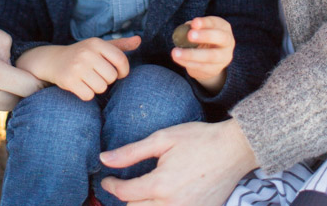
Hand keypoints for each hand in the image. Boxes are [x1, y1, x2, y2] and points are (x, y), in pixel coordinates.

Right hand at [17, 35, 140, 100]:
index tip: (119, 73)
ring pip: (101, 88)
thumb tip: (139, 40)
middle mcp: (87, 53)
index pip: (121, 59)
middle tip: (97, 75)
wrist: (53, 60)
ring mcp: (77, 67)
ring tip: (88, 79)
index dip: (124, 71)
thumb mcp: (99, 46)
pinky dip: (86, 94)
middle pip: (111, 77)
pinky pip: (88, 96)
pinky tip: (80, 86)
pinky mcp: (69, 80)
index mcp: (96, 43)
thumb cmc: (83, 54)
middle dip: (107, 80)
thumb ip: (120, 45)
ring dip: (97, 88)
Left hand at [100, 118, 256, 204]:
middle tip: (123, 185)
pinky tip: (161, 197)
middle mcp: (173, 205)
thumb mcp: (162, 139)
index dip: (111, 185)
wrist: (233, 149)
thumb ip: (131, 152)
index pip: (125, 193)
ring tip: (140, 192)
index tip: (106, 179)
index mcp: (161, 185)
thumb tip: (104, 159)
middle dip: (126, 198)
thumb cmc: (198, 139)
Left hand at [171, 16, 234, 91]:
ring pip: (210, 56)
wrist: (210, 61)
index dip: (205, 23)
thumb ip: (193, 28)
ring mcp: (224, 57)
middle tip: (190, 35)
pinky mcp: (215, 70)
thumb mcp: (199, 30)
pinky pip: (201, 66)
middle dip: (205, 36)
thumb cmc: (202, 38)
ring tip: (175, 52)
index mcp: (224, 28)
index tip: (194, 23)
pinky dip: (188, 62)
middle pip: (221, 38)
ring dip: (191, 54)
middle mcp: (228, 42)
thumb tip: (186, 28)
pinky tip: (178, 59)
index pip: (216, 23)